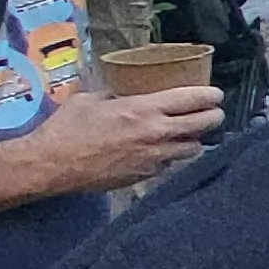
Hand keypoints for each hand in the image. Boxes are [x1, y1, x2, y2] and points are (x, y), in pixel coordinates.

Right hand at [20, 87, 226, 193]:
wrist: (52, 165)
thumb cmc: (67, 128)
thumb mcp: (91, 99)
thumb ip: (116, 95)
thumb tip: (124, 92)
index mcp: (144, 109)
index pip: (192, 99)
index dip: (211, 95)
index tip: (216, 94)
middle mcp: (156, 134)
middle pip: (204, 125)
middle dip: (214, 117)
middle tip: (213, 113)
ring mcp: (154, 158)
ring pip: (193, 149)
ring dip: (195, 140)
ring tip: (189, 134)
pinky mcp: (145, 176)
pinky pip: (170, 165)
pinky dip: (172, 157)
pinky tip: (162, 151)